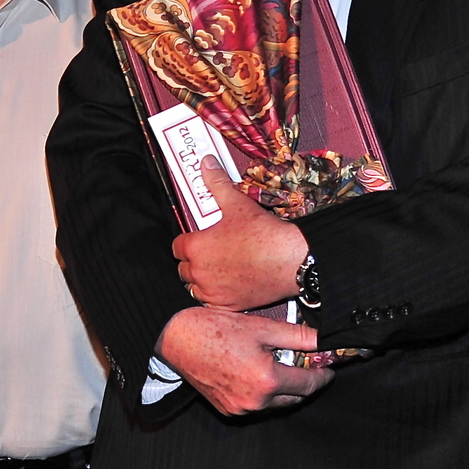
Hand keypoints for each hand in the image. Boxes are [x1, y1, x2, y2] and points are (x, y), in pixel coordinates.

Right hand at [157, 307, 332, 415]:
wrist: (176, 340)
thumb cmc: (215, 329)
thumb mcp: (261, 327)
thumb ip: (298, 337)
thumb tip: (324, 341)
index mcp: (267, 380)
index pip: (310, 384)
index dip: (323, 375)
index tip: (328, 367)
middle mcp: (255, 401)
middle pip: (296, 398)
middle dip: (304, 382)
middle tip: (305, 362)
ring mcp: (240, 409)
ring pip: (276, 404)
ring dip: (284, 389)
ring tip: (279, 365)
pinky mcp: (228, 411)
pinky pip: (256, 406)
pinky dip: (263, 394)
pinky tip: (257, 373)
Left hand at [173, 158, 309, 309]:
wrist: (292, 260)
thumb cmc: (264, 234)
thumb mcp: (237, 203)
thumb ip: (217, 183)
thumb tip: (207, 163)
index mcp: (196, 247)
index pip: (177, 246)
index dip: (188, 240)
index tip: (198, 238)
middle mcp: (200, 272)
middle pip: (184, 269)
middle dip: (194, 260)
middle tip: (211, 251)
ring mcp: (214, 291)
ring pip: (195, 288)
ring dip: (202, 280)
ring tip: (218, 268)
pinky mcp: (229, 305)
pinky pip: (211, 304)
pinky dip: (216, 296)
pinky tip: (228, 285)